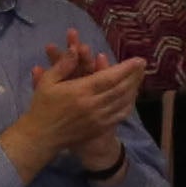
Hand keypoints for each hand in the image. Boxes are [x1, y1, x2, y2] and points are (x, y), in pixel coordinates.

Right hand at [0, 32, 141, 177]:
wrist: (42, 137)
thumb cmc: (42, 107)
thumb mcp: (48, 82)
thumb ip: (63, 65)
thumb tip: (74, 49)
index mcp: (81, 91)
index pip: (109, 77)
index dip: (126, 68)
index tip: (137, 60)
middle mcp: (93, 105)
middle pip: (121, 89)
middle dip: (134, 76)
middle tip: (143, 65)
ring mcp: (99, 118)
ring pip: (123, 102)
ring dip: (134, 88)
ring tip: (140, 78)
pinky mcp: (100, 127)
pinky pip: (119, 115)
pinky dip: (128, 104)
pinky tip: (132, 97)